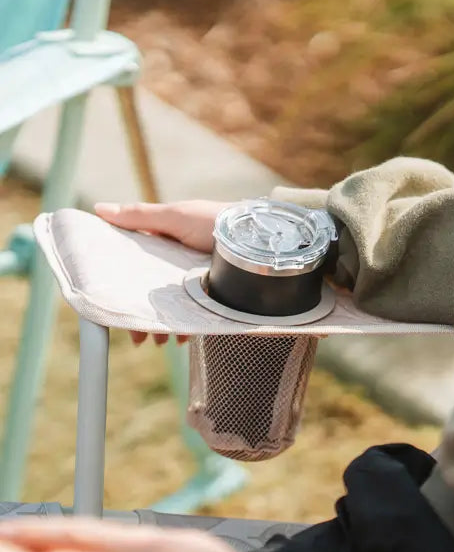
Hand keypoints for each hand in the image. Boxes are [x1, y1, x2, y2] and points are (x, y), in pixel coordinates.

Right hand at [95, 200, 229, 345]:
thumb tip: (99, 209)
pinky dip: (188, 327)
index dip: (123, 287)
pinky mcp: (214, 296)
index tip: (110, 306)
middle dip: (143, 316)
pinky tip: (183, 337)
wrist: (257, 236)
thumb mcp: (175, 216)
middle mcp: (178, 266)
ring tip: (158, 342)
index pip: (135, 269)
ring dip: (164, 325)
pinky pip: (197, 316)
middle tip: (136, 336)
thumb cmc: (214, 220)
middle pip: (152, 295)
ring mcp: (197, 282)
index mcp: (165, 246)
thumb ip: (139, 216)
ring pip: (173, 309)